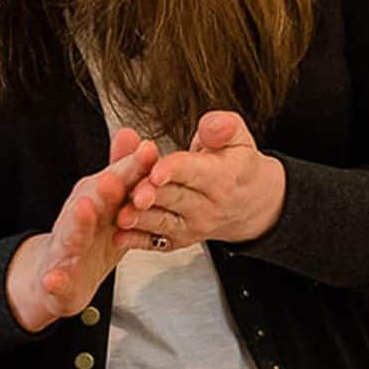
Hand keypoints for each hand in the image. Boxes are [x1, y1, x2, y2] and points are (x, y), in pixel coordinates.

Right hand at [5, 128, 159, 331]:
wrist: (56, 279)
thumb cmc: (88, 239)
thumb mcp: (110, 208)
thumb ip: (121, 173)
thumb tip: (133, 134)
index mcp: (96, 204)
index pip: (115, 181)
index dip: (131, 168)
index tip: (150, 151)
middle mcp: (77, 221)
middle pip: (90, 203)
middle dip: (101, 190)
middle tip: (114, 178)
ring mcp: (64, 249)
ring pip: (70, 235)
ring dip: (77, 223)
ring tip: (84, 210)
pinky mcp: (56, 279)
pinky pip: (54, 280)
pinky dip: (53, 280)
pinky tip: (53, 280)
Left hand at [116, 111, 284, 250]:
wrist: (249, 202)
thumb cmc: (236, 164)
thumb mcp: (239, 137)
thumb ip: (224, 127)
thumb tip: (210, 126)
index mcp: (222, 177)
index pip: (195, 172)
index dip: (174, 170)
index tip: (156, 171)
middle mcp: (208, 206)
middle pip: (175, 198)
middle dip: (151, 195)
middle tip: (133, 193)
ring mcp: (193, 226)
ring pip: (163, 222)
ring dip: (141, 220)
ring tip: (122, 216)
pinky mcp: (180, 239)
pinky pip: (156, 242)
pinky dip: (137, 241)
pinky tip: (119, 236)